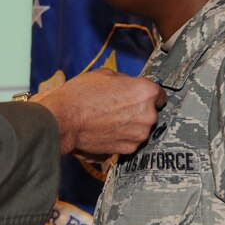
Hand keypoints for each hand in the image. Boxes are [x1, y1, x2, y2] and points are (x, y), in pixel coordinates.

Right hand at [30, 68, 165, 155]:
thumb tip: (128, 85)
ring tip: (109, 118)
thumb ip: (124, 80)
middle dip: (137, 109)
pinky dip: (121, 136)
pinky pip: (129, 140)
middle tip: (117, 106)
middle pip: (150, 112)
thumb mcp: (104, 74)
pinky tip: (106, 129)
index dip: (148, 94)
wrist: (64, 120)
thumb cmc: (81, 94)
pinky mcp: (128, 149)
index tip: (140, 96)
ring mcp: (139, 135)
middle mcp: (148, 115)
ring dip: (130, 124)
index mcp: (145, 92)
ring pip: (140, 127)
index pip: (160, 94)